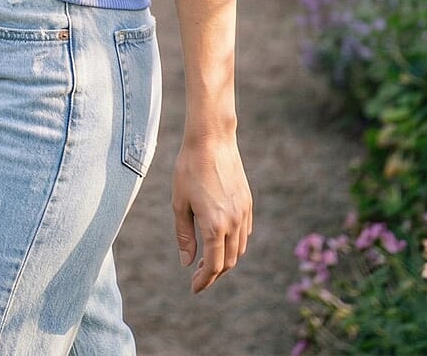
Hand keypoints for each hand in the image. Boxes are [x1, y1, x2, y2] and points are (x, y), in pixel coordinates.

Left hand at [172, 135, 252, 292]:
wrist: (212, 139)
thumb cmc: (189, 168)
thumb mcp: (179, 202)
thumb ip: (184, 235)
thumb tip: (187, 262)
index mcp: (214, 225)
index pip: (214, 265)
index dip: (204, 280)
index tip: (194, 287)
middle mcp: (233, 222)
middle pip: (229, 261)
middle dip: (214, 273)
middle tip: (199, 277)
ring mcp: (243, 212)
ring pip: (240, 248)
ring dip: (226, 259)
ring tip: (209, 260)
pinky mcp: (247, 202)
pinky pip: (245, 232)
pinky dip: (235, 243)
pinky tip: (222, 240)